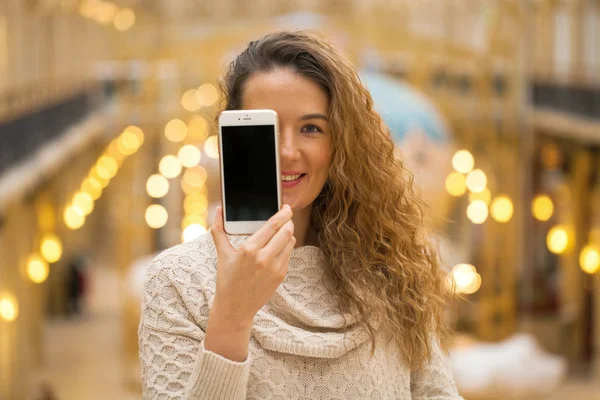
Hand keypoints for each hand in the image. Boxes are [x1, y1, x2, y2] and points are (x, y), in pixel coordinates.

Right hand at [210, 205, 294, 329]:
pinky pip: (289, 255)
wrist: (235, 307)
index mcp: (248, 249)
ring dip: (289, 234)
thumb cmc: (227, 279)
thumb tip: (219, 210)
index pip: (273, 225)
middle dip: (289, 221)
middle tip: (287, 216)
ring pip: (290, 242)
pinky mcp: (280, 276)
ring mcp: (274, 268)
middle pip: (286, 232)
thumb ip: (219, 230)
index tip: (286, 207)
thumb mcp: (222, 254)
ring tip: (283, 230)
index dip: (283, 214)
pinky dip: (286, 247)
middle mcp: (264, 258)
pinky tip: (279, 246)